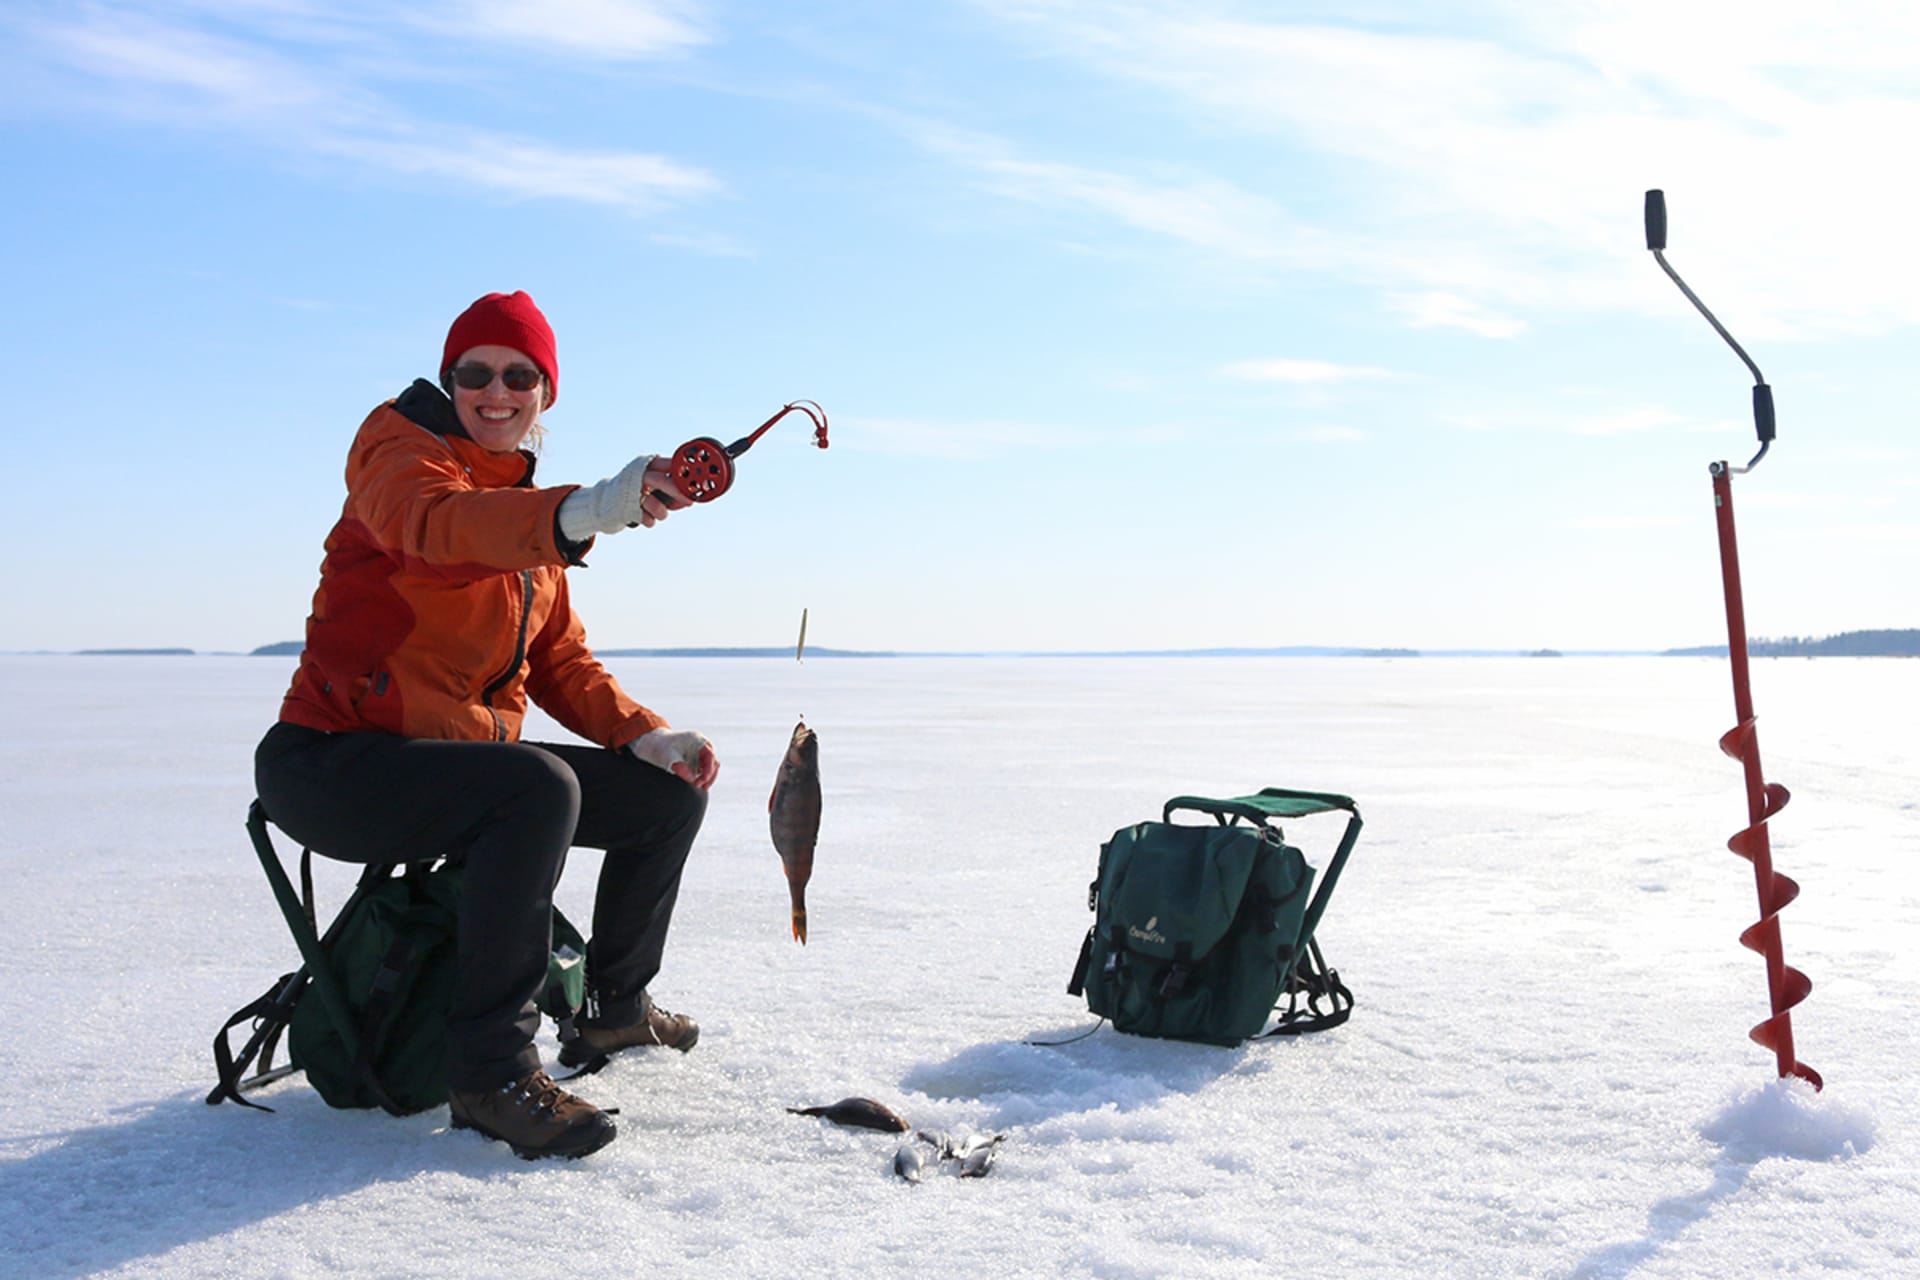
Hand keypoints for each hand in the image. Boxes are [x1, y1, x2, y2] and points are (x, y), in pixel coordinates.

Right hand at [558, 454, 690, 541]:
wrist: (605, 502)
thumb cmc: (637, 492)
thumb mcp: (655, 486)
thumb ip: (672, 491)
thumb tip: (689, 501)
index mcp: (648, 464)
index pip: (669, 463)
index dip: (684, 472)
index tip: (697, 481)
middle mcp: (638, 475)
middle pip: (661, 481)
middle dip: (678, 492)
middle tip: (690, 502)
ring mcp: (630, 490)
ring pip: (654, 504)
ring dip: (661, 513)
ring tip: (659, 513)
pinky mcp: (624, 507)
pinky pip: (646, 518)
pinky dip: (649, 520)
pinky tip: (644, 516)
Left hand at [627, 727, 718, 789]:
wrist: (651, 745)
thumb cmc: (659, 748)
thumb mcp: (668, 757)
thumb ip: (680, 767)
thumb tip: (692, 779)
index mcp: (697, 740)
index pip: (710, 756)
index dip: (708, 770)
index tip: (700, 781)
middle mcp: (701, 745)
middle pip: (713, 762)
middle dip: (709, 776)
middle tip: (701, 787)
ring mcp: (699, 752)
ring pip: (710, 766)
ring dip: (707, 777)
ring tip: (700, 787)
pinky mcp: (695, 758)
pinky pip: (703, 769)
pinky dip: (702, 776)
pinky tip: (696, 783)